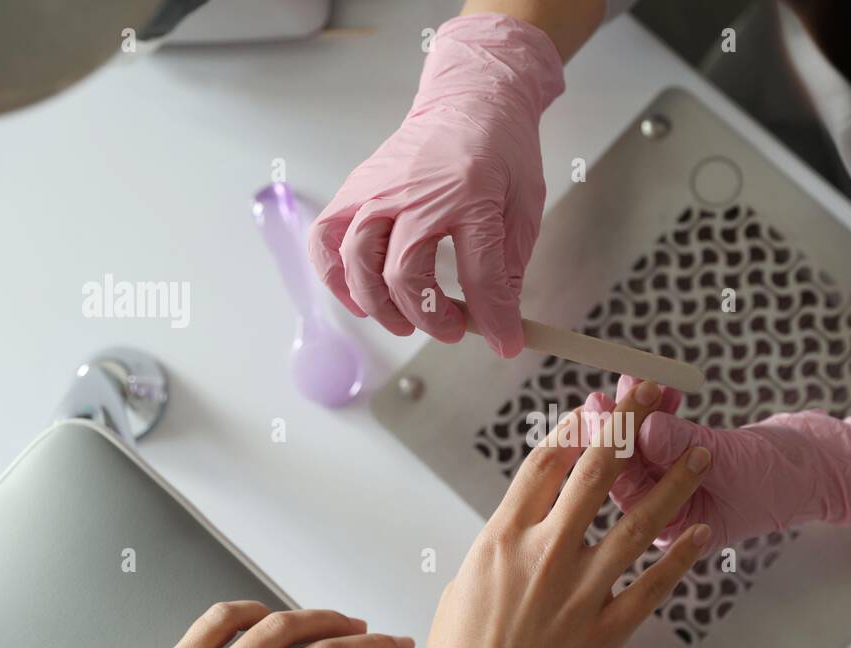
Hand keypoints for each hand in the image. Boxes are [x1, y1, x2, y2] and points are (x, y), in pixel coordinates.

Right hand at [308, 13, 564, 357]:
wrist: (469, 102)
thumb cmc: (500, 153)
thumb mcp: (524, 207)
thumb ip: (509, 267)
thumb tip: (500, 323)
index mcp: (470, 195)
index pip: (479, 273)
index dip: (494, 318)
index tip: (504, 342)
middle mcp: (415, 194)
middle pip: (404, 274)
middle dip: (429, 317)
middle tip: (452, 329)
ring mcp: (377, 190)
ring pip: (357, 262)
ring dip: (378, 305)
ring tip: (404, 322)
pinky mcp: (355, 190)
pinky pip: (326, 239)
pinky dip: (334, 276)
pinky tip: (358, 299)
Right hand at [373, 379, 712, 647]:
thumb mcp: (467, 581)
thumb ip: (504, 543)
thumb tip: (528, 516)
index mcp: (503, 539)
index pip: (545, 463)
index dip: (576, 426)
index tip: (596, 405)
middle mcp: (545, 555)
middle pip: (595, 473)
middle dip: (627, 426)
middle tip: (652, 395)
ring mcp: (580, 592)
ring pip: (637, 522)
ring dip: (672, 484)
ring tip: (698, 454)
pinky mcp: (607, 629)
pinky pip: (653, 585)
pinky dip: (678, 556)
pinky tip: (698, 532)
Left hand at [591, 375, 850, 550]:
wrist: (810, 469)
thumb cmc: (779, 480)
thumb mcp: (733, 464)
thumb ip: (687, 448)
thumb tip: (646, 428)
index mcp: (670, 529)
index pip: (629, 490)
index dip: (613, 449)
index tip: (603, 413)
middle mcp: (662, 511)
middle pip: (625, 467)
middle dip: (616, 428)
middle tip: (605, 395)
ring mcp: (669, 485)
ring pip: (639, 447)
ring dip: (635, 412)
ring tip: (634, 380)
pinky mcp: (679, 460)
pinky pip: (659, 434)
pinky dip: (657, 409)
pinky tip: (659, 388)